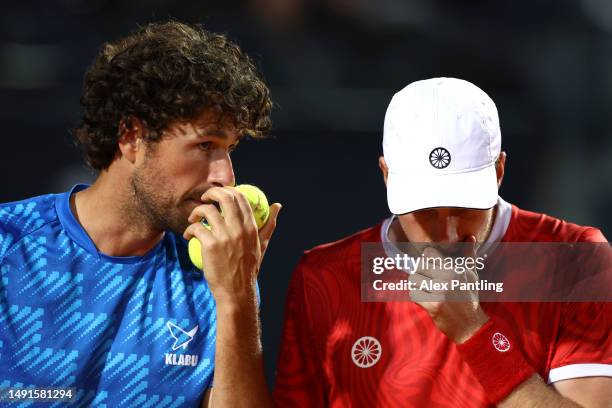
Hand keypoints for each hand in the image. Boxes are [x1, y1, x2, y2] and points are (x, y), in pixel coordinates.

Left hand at [183, 186, 280, 304]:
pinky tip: (188, 235)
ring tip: (193, 219)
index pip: (241, 198)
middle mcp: (239, 229)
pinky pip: (196, 227)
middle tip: (204, 198)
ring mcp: (224, 237)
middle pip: (224, 198)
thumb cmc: (248, 268)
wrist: (236, 292)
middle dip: (211, 193)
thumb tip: (277, 206)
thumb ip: (269, 224)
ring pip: (207, 210)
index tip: (220, 195)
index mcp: (251, 227)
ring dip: (196, 211)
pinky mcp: (210, 246)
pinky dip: (189, 229)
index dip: (228, 190)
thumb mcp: (262, 245)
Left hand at [408, 236, 488, 342]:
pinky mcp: (433, 305)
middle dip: (420, 273)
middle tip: (428, 281)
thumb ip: (467, 255)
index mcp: (455, 268)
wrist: (469, 324)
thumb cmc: (468, 296)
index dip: (427, 259)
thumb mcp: (471, 274)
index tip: (432, 267)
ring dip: (417, 285)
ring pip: (413, 279)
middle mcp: (448, 278)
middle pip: (418, 265)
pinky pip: (413, 294)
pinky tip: (427, 300)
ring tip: (428, 290)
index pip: (428, 253)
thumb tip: (469, 237)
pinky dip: (417, 297)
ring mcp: (440, 292)